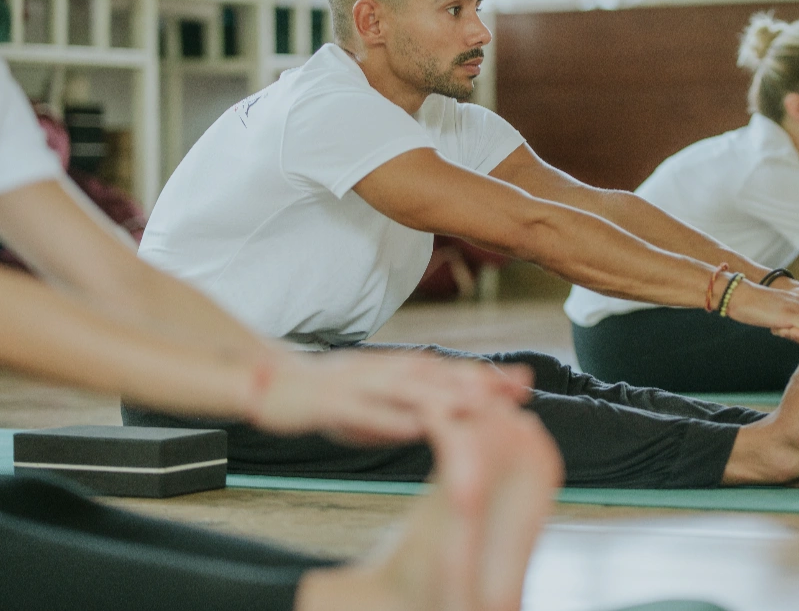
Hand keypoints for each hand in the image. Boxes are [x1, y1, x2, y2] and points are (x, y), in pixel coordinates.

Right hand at [251, 350, 534, 445]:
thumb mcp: (380, 398)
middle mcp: (385, 372)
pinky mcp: (332, 403)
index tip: (526, 384)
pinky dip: (390, 419)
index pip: (450, 371)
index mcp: (397, 371)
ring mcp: (359, 386)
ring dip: (446, 397)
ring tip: (480, 406)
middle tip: (519, 390)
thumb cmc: (331, 395)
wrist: (272, 383)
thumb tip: (453, 416)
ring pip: (408, 390)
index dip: (487, 377)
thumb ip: (414, 403)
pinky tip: (414, 427)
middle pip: (440, 376)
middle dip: (481, 383)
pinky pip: (364, 412)